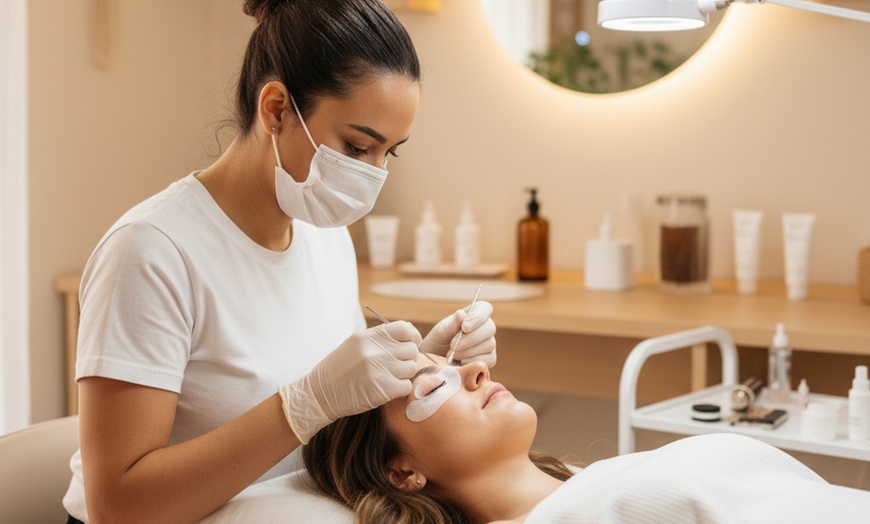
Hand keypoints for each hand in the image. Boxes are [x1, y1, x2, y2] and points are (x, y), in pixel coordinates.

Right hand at [278, 321, 420, 442]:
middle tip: (396, 366)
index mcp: (368, 336)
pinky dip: (400, 389)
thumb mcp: (356, 345)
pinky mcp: (383, 389)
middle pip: (412, 350)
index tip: (412, 344)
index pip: (405, 328)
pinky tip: (386, 389)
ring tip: (387, 378)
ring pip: (411, 368)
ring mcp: (380, 369)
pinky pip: (406, 386)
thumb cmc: (339, 369)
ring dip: (403, 375)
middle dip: (407, 358)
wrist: (319, 394)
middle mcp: (375, 350)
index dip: (413, 337)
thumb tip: (410, 335)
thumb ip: (380, 339)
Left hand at [420, 300, 496, 367]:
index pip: (485, 308)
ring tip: (452, 354)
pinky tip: (461, 362)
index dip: (477, 317)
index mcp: (475, 314)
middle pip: (489, 328)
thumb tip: (461, 314)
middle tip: (453, 346)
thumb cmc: (440, 340)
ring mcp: (489, 343)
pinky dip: (473, 361)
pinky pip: (489, 359)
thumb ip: (452, 323)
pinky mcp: (490, 358)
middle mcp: (485, 327)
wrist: (437, 358)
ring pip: (489, 345)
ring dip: (468, 351)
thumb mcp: (442, 330)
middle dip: (470, 339)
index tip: (464, 327)